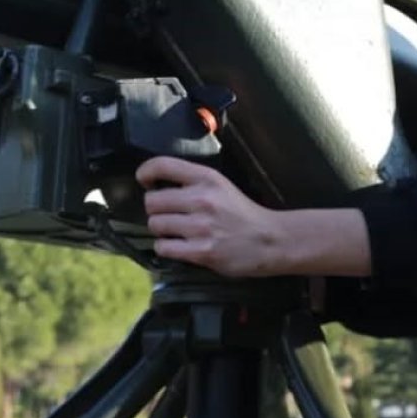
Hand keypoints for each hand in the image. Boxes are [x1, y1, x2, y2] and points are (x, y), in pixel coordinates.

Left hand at [136, 156, 280, 276]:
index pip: (162, 165)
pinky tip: (179, 246)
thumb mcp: (222, 187)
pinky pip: (164, 248)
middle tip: (168, 215)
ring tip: (175, 232)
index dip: (145, 172)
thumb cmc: (244, 214)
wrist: (270, 240)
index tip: (146, 181)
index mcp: (208, 178)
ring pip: (155, 225)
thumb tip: (157, 186)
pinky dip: (166, 248)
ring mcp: (201, 227)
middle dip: (156, 210)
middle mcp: (202, 199)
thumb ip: (194, 183)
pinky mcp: (201, 251)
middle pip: (152, 201)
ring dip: (161, 230)